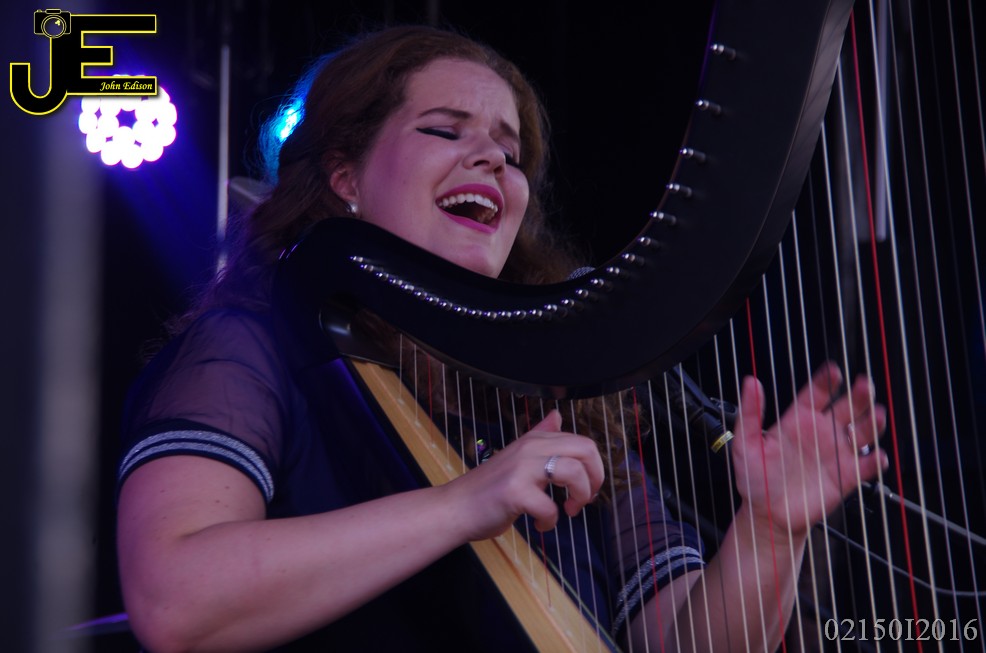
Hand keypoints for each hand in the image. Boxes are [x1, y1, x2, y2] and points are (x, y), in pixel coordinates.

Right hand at [443, 410, 604, 541]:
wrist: (455, 507)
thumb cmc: (488, 489)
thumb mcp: (518, 457)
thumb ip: (540, 437)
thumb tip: (557, 415)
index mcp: (535, 440)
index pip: (583, 443)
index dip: (594, 469)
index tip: (586, 488)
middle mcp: (530, 448)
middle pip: (585, 450)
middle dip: (595, 479)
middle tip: (584, 500)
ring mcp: (521, 468)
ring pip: (573, 472)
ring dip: (579, 497)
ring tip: (567, 511)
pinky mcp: (514, 491)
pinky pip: (549, 507)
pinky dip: (550, 522)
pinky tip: (540, 525)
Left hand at [730, 362, 888, 537]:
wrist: (767, 515)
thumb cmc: (754, 479)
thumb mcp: (745, 444)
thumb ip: (750, 414)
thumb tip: (751, 383)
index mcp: (798, 420)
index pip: (816, 393)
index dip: (826, 381)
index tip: (833, 370)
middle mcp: (821, 432)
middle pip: (846, 407)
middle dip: (858, 395)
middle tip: (864, 385)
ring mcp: (836, 453)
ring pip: (862, 432)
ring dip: (872, 422)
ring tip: (878, 414)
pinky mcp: (846, 477)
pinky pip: (866, 466)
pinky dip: (875, 461)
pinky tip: (878, 456)